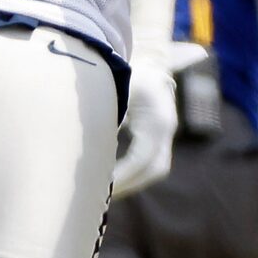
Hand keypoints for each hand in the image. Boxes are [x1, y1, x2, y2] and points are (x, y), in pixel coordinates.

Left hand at [112, 54, 177, 198]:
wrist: (148, 61)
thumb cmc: (127, 73)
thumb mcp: (114, 89)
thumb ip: (105, 115)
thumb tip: (90, 145)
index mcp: (157, 119)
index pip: (142, 157)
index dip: (124, 175)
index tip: (103, 184)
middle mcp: (166, 129)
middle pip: (155, 169)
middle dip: (130, 184)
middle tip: (103, 196)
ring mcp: (167, 133)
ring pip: (156, 168)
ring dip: (134, 181)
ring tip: (107, 191)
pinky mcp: (160, 136)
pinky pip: (152, 162)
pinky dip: (135, 173)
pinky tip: (113, 178)